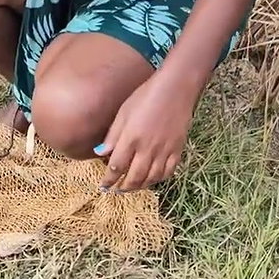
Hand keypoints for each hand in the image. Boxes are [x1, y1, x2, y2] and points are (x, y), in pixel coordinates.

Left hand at [96, 69, 203, 191]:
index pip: (116, 167)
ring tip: (131, 187)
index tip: (103, 185)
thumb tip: (100, 153)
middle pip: (134, 177)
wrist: (176, 88)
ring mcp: (164, 151)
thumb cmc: (146, 96)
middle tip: (116, 190)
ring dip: (139, 186)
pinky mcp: (177, 150)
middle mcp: (147, 148)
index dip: (108, 179)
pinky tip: (151, 179)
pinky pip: (168, 172)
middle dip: (123, 187)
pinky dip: (159, 179)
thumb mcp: (124, 112)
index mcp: (131, 138)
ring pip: (151, 178)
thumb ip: (113, 135)